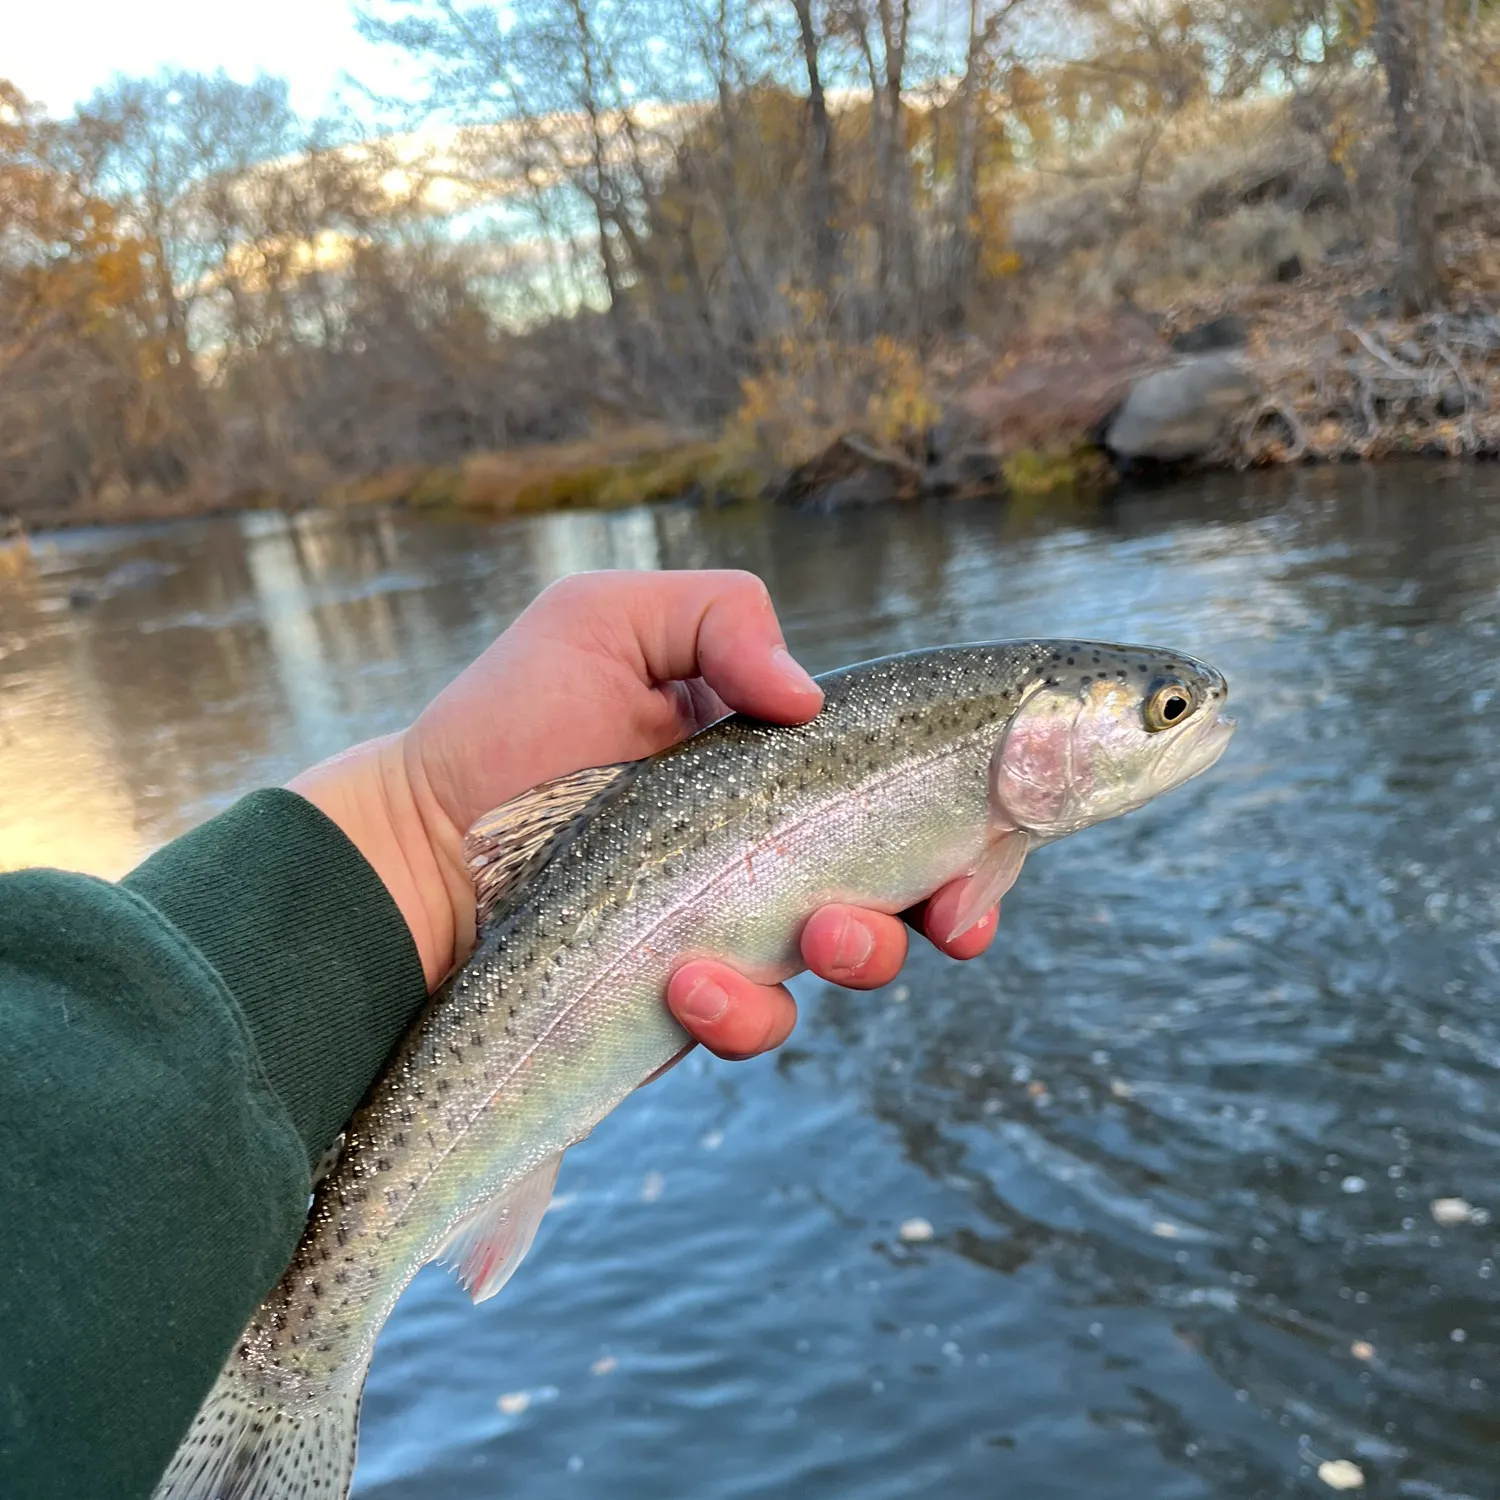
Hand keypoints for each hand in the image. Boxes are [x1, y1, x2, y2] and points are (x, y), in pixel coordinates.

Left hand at [289, 570, 998, 1059]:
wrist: (419, 844)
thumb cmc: (509, 720)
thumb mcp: (608, 620)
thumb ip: (720, 618)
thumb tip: (808, 697)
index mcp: (779, 762)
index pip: (904, 787)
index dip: (967, 817)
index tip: (988, 840)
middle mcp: (776, 846)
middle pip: (913, 885)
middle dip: (949, 905)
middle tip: (940, 911)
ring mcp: (739, 929)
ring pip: (853, 961)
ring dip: (863, 954)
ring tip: (814, 936)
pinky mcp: (695, 1002)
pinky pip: (757, 1023)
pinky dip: (744, 1010)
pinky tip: (687, 981)